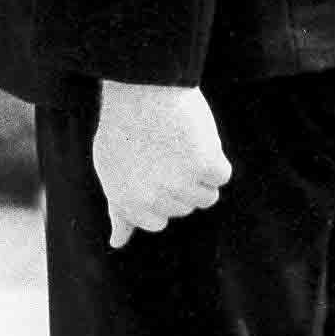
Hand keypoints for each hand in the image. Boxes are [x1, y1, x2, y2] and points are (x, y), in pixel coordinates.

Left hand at [94, 81, 230, 245]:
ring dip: (200, 173)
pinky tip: (197, 140)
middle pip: (184, 208)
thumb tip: (117, 244)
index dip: (159, 195)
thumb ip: (120, 209)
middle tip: (164, 151)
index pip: (157, 222)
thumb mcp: (112, 172)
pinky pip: (222, 175)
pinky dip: (216, 158)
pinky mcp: (204, 165)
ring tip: (182, 146)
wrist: (142, 92)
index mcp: (128, 203)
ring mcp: (180, 184)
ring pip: (207, 197)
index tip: (152, 171)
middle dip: (180, 184)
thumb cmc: (125, 128)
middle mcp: (154, 199)